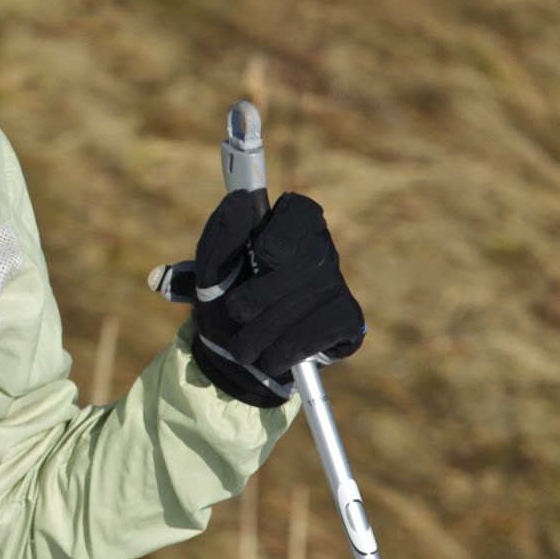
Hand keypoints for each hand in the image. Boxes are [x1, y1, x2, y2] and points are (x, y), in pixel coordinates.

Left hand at [188, 191, 364, 407]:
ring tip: (243, 347)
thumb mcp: (210, 270)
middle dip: (262, 295)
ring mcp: (337, 283)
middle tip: (237, 313)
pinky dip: (288, 349)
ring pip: (310, 299)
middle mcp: (319, 248)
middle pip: (308, 259)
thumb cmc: (223, 302)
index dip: (281, 234)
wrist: (234, 360)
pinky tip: (273, 356)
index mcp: (286, 225)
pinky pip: (322, 330)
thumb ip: (222, 235)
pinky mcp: (349, 319)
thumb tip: (239, 199)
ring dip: (265, 330)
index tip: (261, 255)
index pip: (301, 211)